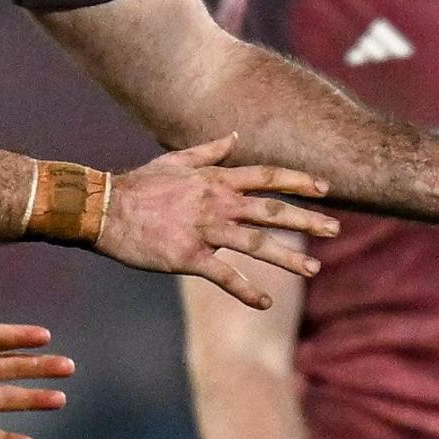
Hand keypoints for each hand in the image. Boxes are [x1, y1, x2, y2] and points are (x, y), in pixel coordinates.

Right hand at [99, 134, 341, 307]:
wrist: (102, 208)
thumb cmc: (139, 185)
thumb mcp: (176, 160)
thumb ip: (210, 150)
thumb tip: (235, 136)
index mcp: (216, 180)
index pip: (267, 177)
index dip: (298, 181)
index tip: (326, 188)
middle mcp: (216, 202)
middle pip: (272, 210)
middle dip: (307, 219)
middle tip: (336, 228)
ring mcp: (204, 229)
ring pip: (256, 242)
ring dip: (288, 257)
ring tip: (314, 270)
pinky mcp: (188, 256)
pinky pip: (224, 275)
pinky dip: (246, 290)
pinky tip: (265, 302)